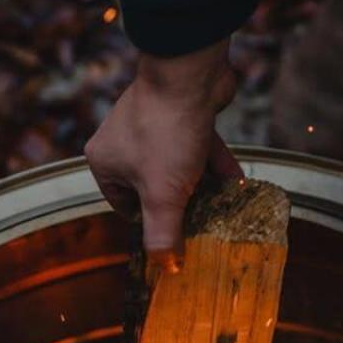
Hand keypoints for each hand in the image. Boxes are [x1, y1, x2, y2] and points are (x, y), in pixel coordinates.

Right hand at [85, 38, 241, 261]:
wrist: (191, 74)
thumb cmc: (167, 134)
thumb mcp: (163, 196)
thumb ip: (162, 234)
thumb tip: (165, 268)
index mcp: (105, 161)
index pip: (125, 206)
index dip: (151, 223)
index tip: (177, 236)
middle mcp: (122, 141)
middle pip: (154, 187)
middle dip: (183, 205)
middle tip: (206, 223)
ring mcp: (152, 124)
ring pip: (178, 166)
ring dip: (203, 185)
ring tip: (226, 206)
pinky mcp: (179, 111)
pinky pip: (195, 146)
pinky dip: (213, 163)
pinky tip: (237, 181)